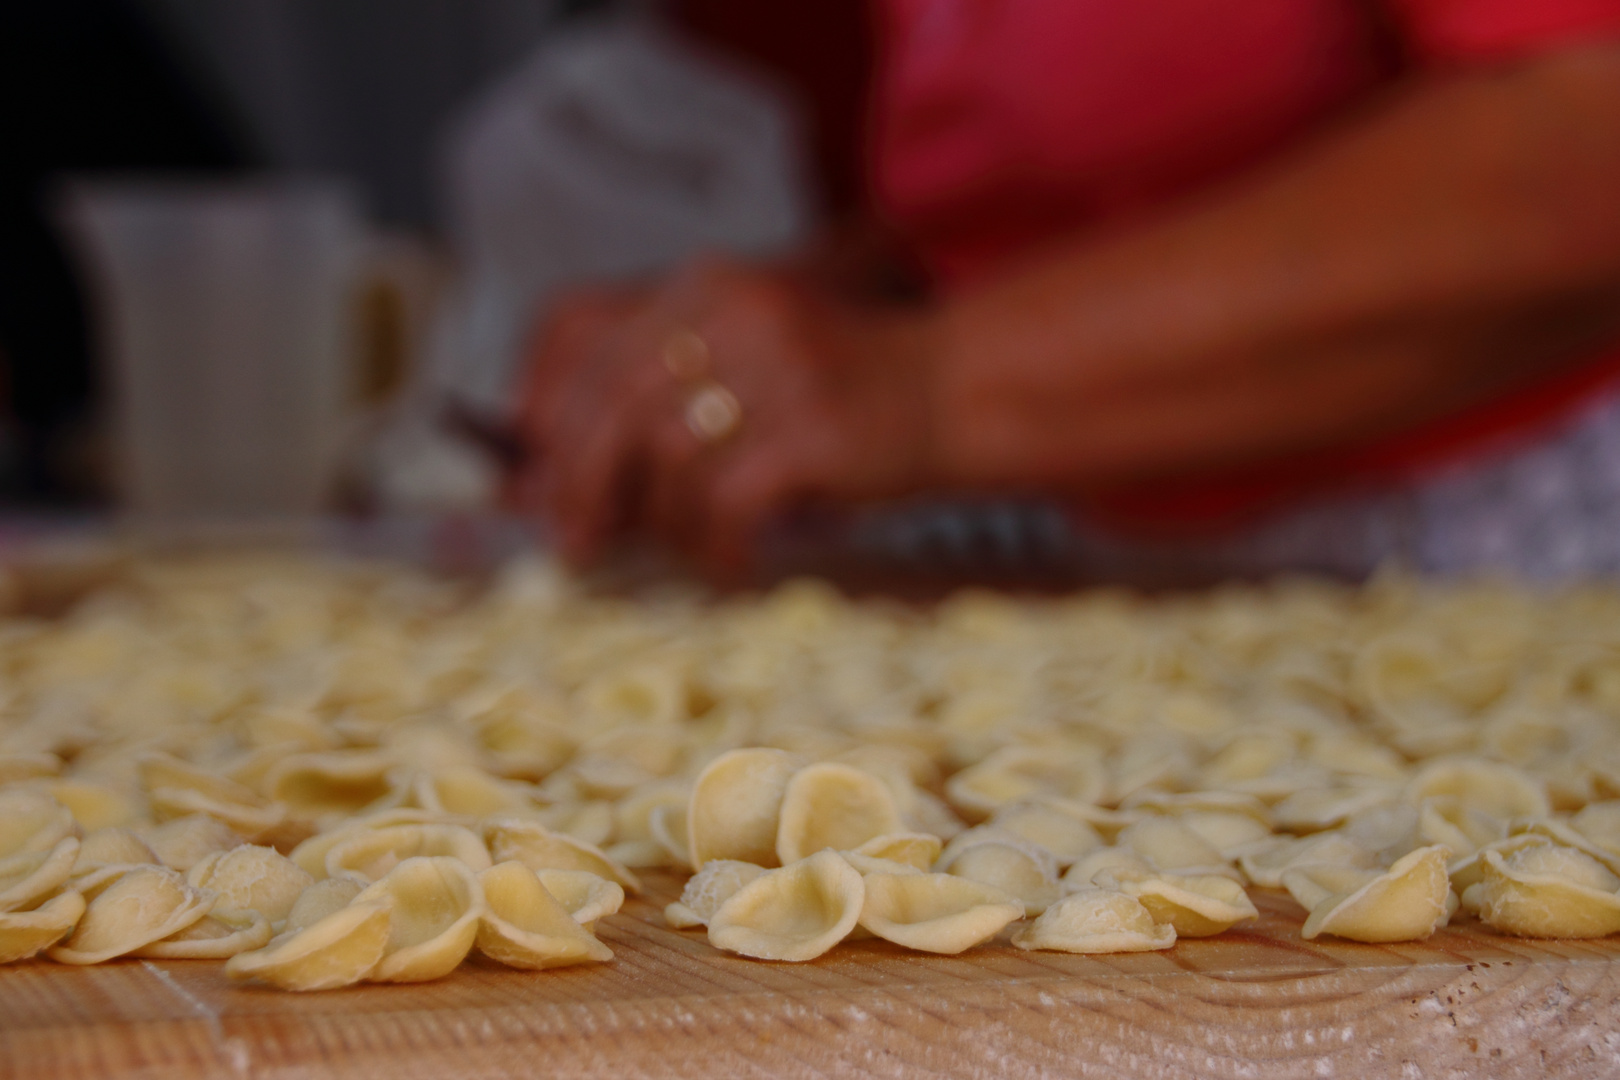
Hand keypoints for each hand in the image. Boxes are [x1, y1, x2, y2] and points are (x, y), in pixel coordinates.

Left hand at [512, 257, 939, 576]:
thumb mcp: (740, 371)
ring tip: (695, 550)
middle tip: (576, 547)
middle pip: (611, 402)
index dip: (540, 404)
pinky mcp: (812, 430)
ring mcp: (777, 368)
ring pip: (665, 461)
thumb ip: (650, 408)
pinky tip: (737, 564)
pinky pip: (724, 504)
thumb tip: (539, 489)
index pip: (581, 328)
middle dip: (579, 486)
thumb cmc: (833, 398)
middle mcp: (734, 311)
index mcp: (704, 286)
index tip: (528, 473)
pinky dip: (717, 549)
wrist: (954, 391)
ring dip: (665, 527)